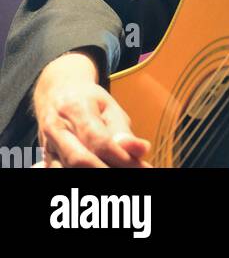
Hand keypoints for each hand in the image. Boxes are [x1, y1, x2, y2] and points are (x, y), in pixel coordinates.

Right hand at [31, 51, 152, 167]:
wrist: (56, 93)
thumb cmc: (87, 100)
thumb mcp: (109, 107)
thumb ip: (123, 131)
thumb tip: (142, 150)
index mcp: (75, 108)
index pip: (98, 140)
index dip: (120, 158)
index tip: (141, 167)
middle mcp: (56, 128)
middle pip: (79, 160)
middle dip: (106, 172)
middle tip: (130, 176)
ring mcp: (47, 146)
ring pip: (67, 170)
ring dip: (93, 176)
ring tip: (117, 177)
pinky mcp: (45, 160)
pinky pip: (59, 173)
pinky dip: (77, 177)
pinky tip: (99, 170)